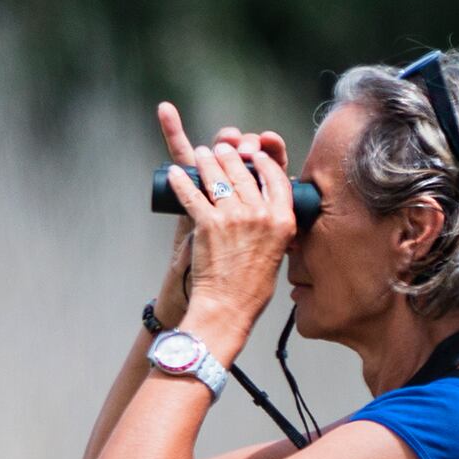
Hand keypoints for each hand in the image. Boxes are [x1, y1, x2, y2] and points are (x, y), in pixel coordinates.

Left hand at [153, 102, 295, 347]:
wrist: (227, 309)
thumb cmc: (250, 289)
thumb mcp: (277, 253)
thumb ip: (274, 227)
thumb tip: (264, 207)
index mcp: (283, 221)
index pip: (276, 178)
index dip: (264, 162)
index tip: (256, 156)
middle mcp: (260, 215)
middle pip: (244, 173)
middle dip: (230, 156)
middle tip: (221, 149)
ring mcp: (233, 217)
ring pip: (217, 177)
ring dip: (206, 161)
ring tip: (201, 154)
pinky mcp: (207, 223)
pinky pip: (192, 194)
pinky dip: (180, 182)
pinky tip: (175, 174)